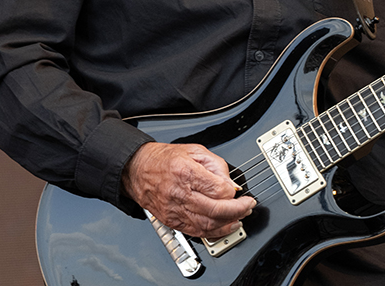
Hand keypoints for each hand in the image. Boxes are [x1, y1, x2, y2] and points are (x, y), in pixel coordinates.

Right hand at [122, 142, 255, 239]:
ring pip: (206, 224)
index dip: (233, 192)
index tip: (239, 190)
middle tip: (248, 207)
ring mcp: (174, 209)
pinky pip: (195, 232)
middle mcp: (180, 193)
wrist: (136, 169)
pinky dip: (213, 232)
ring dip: (228, 224)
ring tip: (240, 218)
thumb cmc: (164, 159)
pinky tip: (224, 227)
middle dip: (237, 210)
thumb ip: (217, 166)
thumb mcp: (195, 151)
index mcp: (186, 172)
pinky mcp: (171, 220)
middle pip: (215, 209)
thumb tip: (231, 183)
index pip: (218, 189)